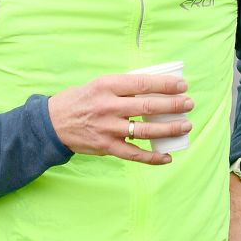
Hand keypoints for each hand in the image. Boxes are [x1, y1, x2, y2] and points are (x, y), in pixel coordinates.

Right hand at [47, 74, 193, 164]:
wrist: (52, 123)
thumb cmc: (80, 100)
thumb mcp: (98, 85)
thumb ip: (123, 87)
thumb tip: (155, 88)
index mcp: (107, 85)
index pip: (142, 83)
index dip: (165, 84)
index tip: (182, 85)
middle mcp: (108, 106)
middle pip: (147, 106)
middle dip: (173, 105)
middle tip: (188, 105)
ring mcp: (107, 128)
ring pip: (145, 130)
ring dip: (168, 128)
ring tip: (185, 126)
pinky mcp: (106, 147)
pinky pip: (133, 154)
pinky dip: (152, 157)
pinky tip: (167, 157)